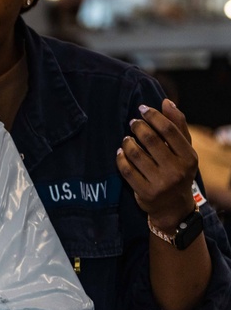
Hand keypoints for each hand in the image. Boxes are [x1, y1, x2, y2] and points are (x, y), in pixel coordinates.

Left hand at [116, 98, 198, 230]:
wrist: (173, 207)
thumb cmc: (177, 170)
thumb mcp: (184, 150)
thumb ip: (177, 126)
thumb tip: (166, 101)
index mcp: (189, 158)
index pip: (169, 130)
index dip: (154, 116)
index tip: (142, 109)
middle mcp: (176, 171)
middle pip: (150, 140)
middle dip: (138, 126)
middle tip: (133, 123)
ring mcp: (160, 183)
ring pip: (135, 154)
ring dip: (127, 142)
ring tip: (127, 139)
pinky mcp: (145, 193)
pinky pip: (126, 170)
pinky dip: (120, 158)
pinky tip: (121, 152)